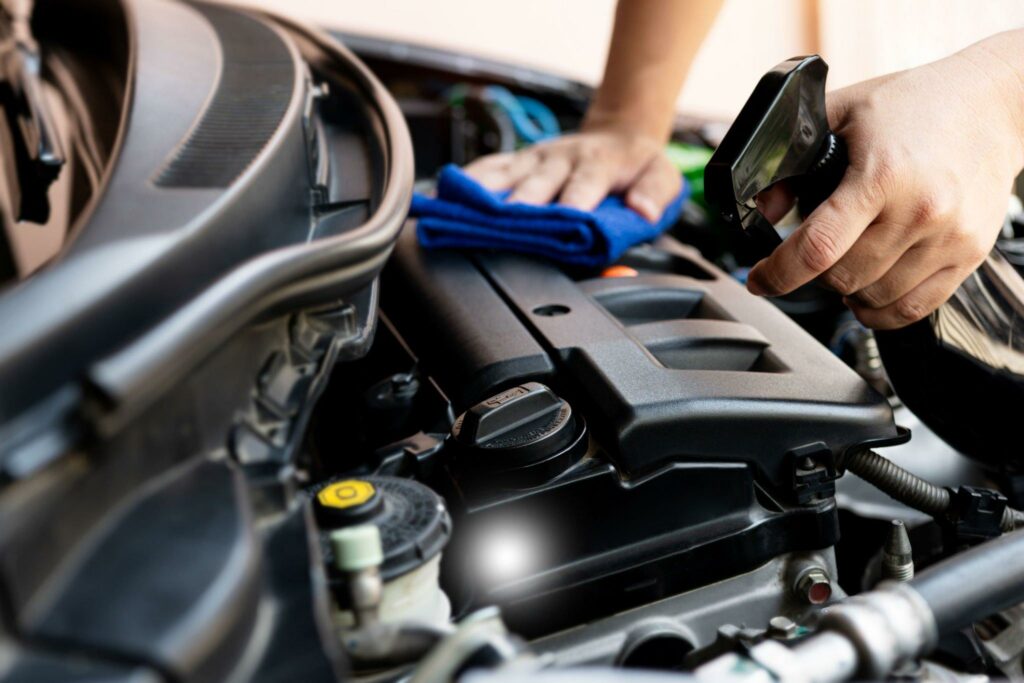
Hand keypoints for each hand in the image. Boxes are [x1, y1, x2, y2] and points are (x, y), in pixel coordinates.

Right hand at [463, 125, 681, 221]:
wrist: (618, 134)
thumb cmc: (636, 165)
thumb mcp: (662, 177)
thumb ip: (654, 195)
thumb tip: (642, 211)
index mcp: (596, 164)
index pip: (583, 184)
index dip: (572, 202)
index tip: (562, 220)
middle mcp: (560, 158)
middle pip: (536, 182)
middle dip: (519, 203)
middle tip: (503, 223)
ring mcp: (534, 158)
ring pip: (504, 174)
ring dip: (482, 193)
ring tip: (456, 210)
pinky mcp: (516, 160)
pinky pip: (488, 168)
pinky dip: (465, 181)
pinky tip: (443, 196)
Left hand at [746, 40, 1023, 329]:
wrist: (992, 103)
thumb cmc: (916, 104)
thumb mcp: (843, 111)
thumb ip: (795, 157)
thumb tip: (765, 209)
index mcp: (882, 177)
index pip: (818, 248)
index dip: (779, 274)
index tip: (759, 280)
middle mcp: (920, 212)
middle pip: (843, 278)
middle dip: (813, 275)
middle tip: (808, 258)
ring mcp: (948, 238)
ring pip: (875, 299)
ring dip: (847, 292)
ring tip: (842, 266)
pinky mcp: (970, 254)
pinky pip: (914, 308)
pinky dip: (882, 311)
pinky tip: (869, 290)